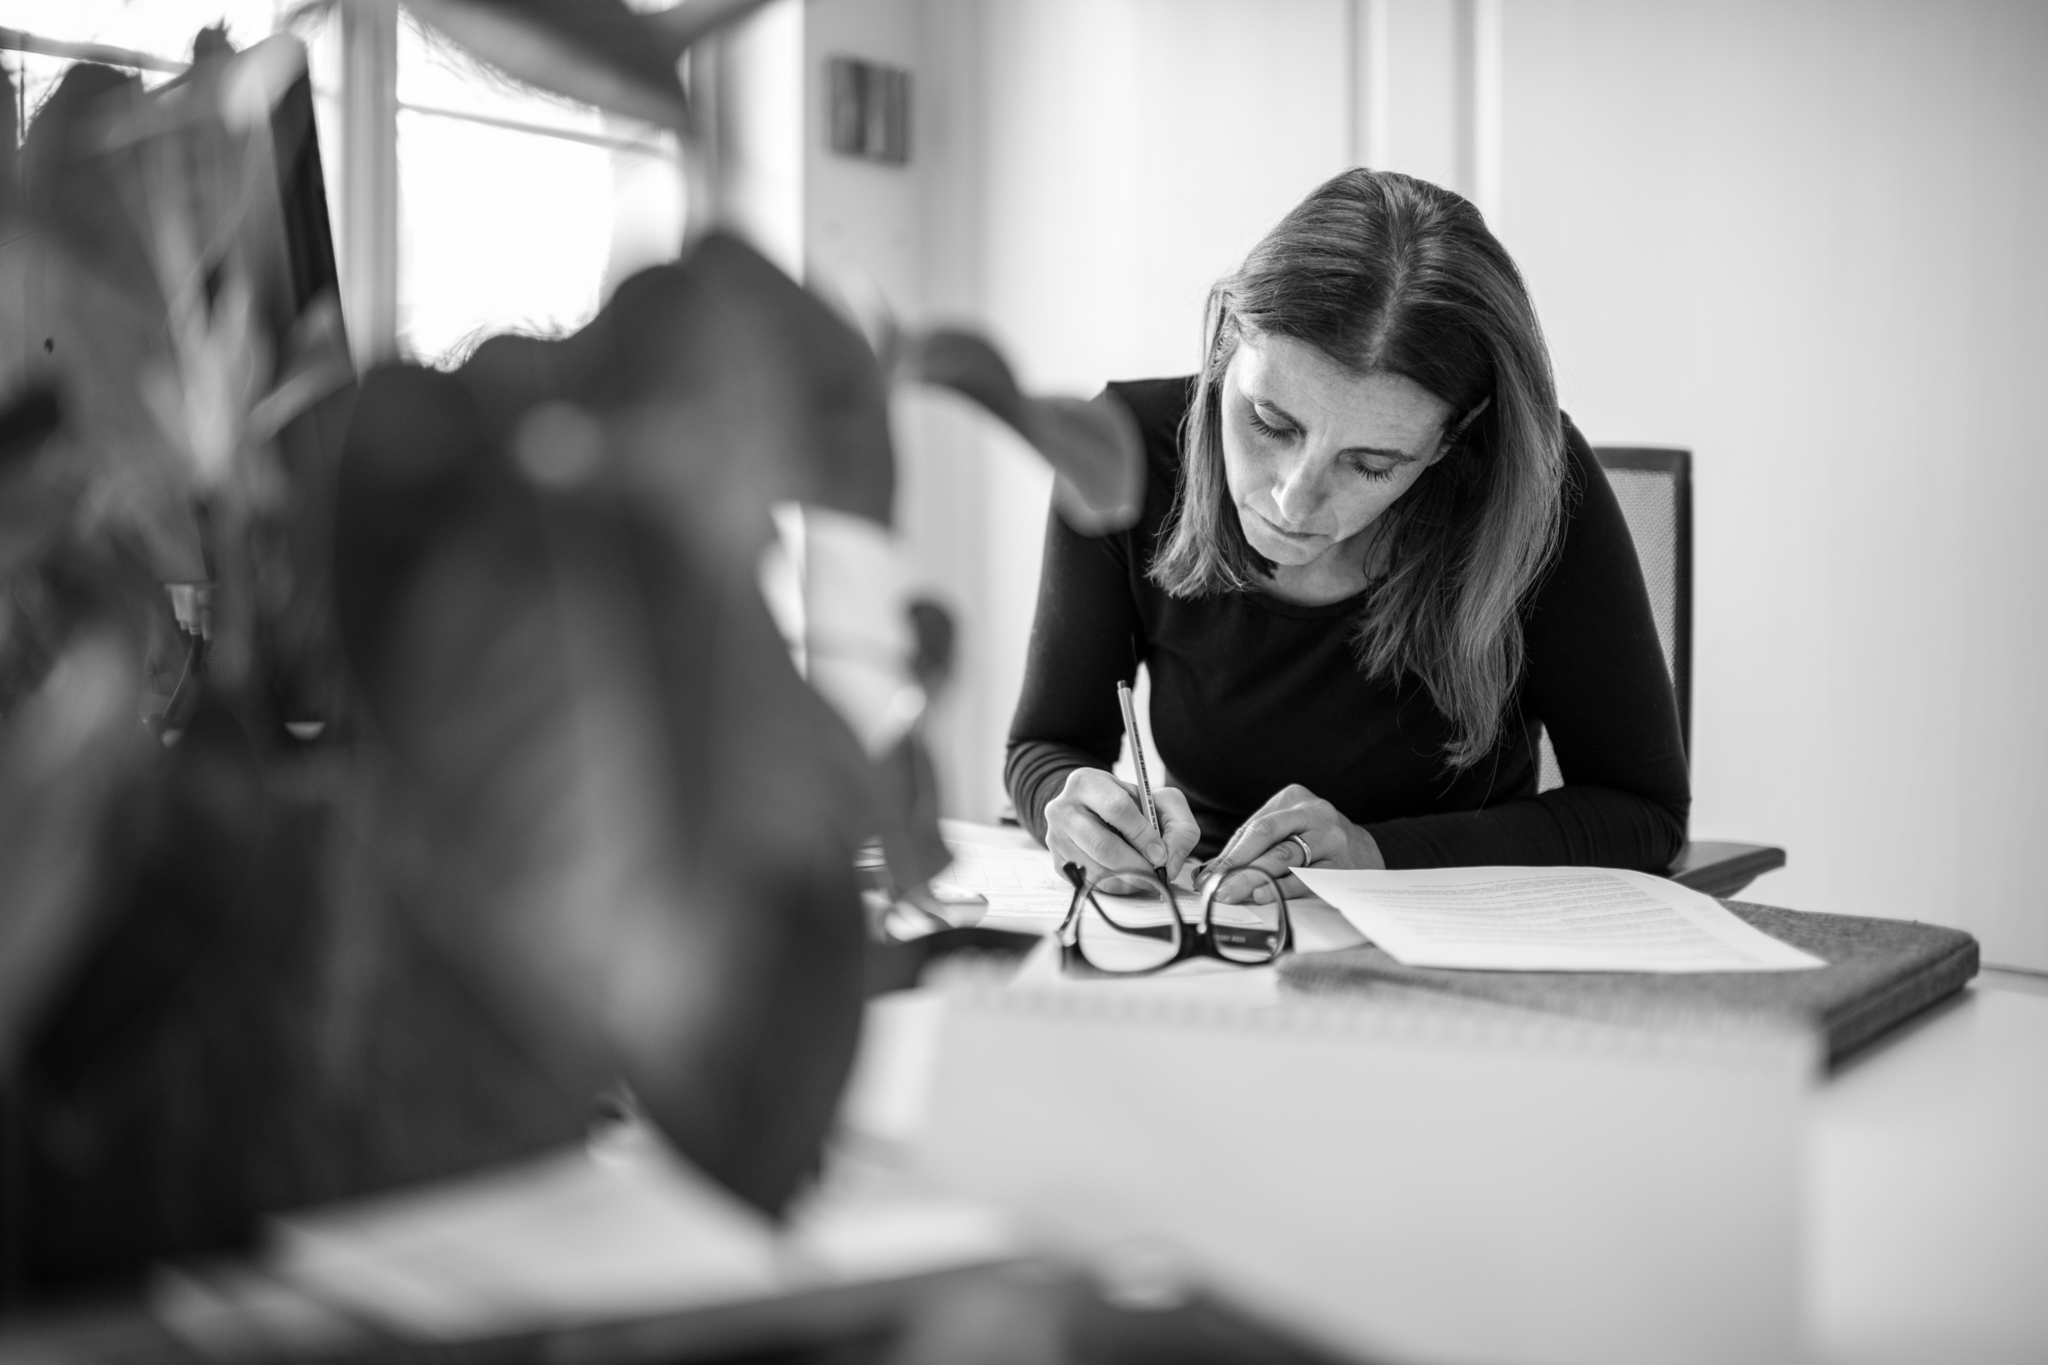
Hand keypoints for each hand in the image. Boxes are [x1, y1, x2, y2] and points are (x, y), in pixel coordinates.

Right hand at [1043, 768, 1200, 890]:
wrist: (1092, 811)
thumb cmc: (1128, 806)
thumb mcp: (1159, 802)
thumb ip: (1178, 826)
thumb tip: (1170, 862)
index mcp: (1086, 783)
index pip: (1116, 809)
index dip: (1143, 835)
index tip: (1160, 853)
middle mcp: (1063, 809)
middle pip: (1102, 845)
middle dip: (1136, 864)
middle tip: (1154, 871)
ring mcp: (1056, 838)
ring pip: (1096, 870)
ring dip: (1128, 880)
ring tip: (1144, 875)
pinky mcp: (1058, 863)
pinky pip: (1090, 884)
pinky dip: (1115, 887)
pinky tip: (1127, 878)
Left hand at [1205, 784, 1383, 902]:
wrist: (1368, 851)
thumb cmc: (1318, 840)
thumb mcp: (1290, 828)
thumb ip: (1254, 844)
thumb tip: (1213, 870)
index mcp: (1294, 799)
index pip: (1254, 827)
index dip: (1229, 853)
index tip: (1209, 875)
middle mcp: (1314, 813)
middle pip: (1267, 837)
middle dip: (1237, 864)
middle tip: (1216, 886)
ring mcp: (1331, 838)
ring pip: (1286, 858)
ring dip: (1255, 878)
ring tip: (1233, 893)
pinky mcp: (1343, 865)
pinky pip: (1308, 879)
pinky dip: (1284, 888)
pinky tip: (1266, 896)